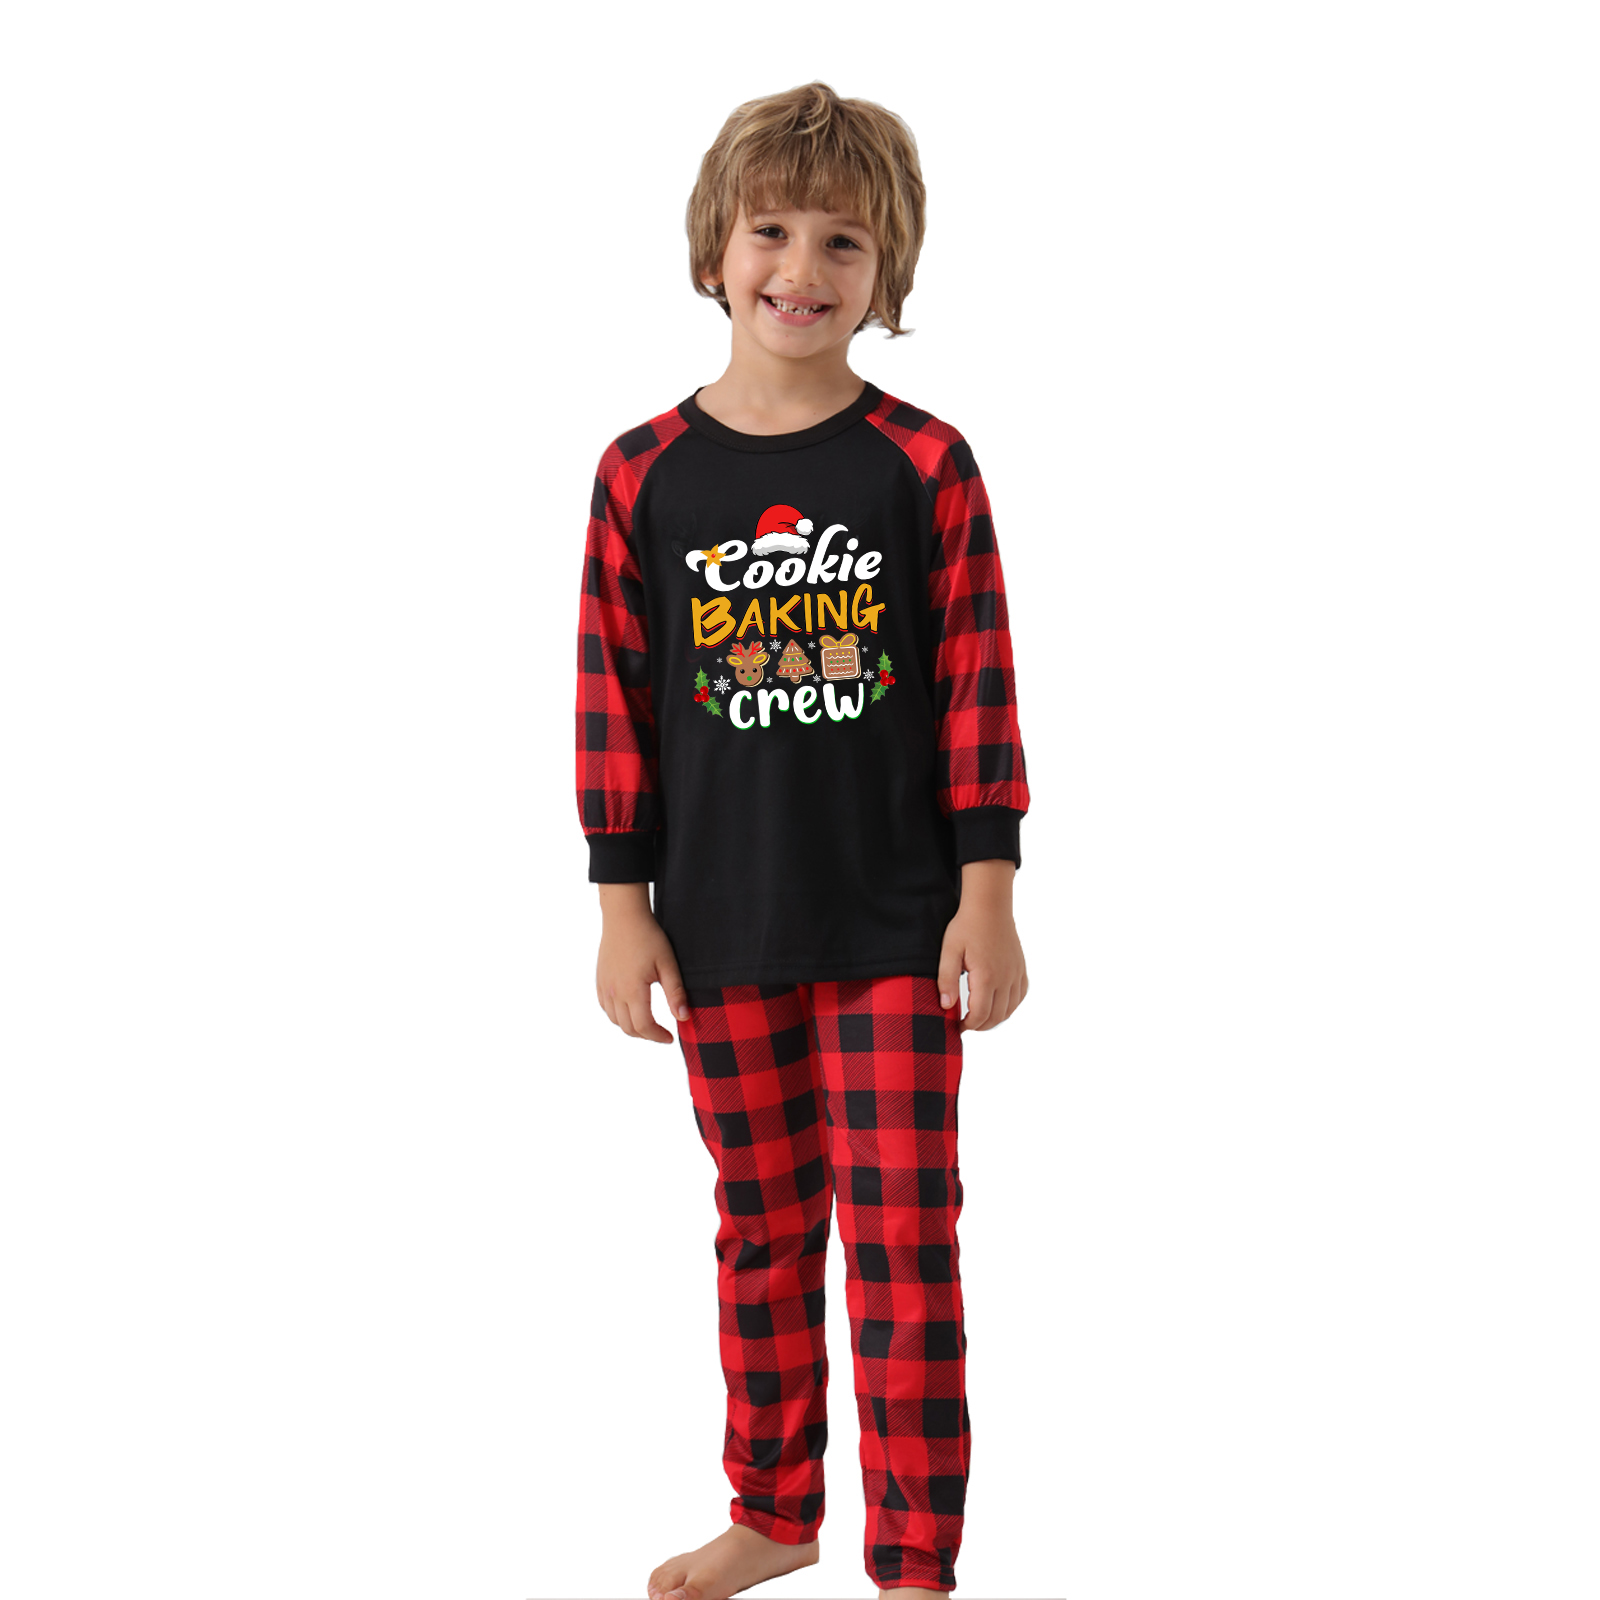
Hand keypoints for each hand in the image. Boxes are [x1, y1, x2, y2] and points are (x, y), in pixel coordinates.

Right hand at [595, 883, 690, 1043]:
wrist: (624, 916)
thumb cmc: (648, 937)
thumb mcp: (668, 964)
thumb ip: (676, 993)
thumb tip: (683, 1017)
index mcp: (633, 991)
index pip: (644, 1026)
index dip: (658, 1037)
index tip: (671, 1037)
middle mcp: (615, 992)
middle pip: (628, 1028)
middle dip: (646, 1035)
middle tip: (661, 1033)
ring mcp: (605, 987)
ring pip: (615, 1020)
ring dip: (631, 1027)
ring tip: (647, 1023)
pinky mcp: (600, 980)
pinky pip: (605, 1007)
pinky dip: (617, 1015)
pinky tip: (629, 1009)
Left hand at [937, 859, 1027, 1030]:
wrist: (990, 906)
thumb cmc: (967, 926)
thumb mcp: (949, 951)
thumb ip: (947, 980)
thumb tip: (947, 1006)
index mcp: (986, 976)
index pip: (980, 1015)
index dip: (968, 1025)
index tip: (957, 1026)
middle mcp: (1005, 978)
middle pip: (996, 1016)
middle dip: (980, 1025)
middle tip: (966, 1024)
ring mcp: (1016, 973)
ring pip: (1010, 1009)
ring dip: (995, 1018)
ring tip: (979, 1017)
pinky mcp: (1021, 968)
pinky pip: (1020, 995)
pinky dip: (1010, 1006)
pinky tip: (998, 1004)